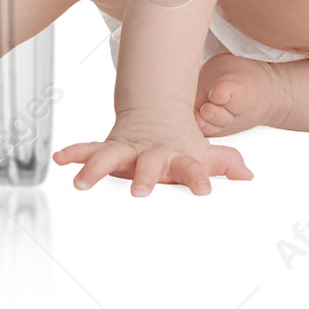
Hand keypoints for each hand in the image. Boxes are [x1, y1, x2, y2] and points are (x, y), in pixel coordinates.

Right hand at [52, 108, 252, 195]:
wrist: (155, 114)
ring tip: (83, 181)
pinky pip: (88, 150)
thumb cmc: (180, 144)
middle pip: (149, 164)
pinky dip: (74, 154)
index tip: (204, 191)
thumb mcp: (205, 153)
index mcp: (178, 156)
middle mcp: (151, 153)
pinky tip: (60, 159)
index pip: (192, 168)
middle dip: (144, 177)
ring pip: (111, 156)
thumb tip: (247, 175)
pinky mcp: (108, 148)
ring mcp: (128, 149)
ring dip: (97, 168)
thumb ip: (224, 163)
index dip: (199, 178)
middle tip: (141, 193)